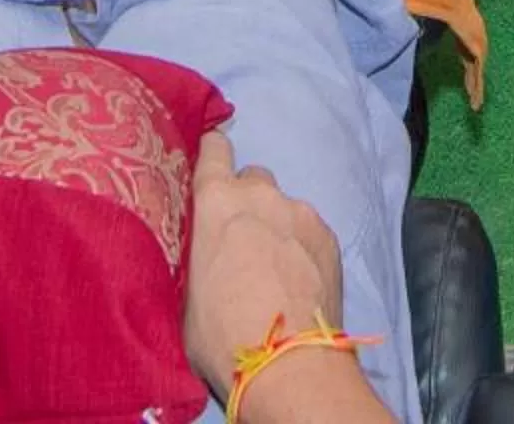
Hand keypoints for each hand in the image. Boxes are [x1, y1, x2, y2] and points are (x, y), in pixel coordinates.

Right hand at [182, 133, 349, 397]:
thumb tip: (198, 247)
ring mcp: (302, 214)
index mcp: (216, 202)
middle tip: (240, 243)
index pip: (214, 149)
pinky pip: (309, 231)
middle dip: (244, 202)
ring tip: (274, 271)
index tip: (210, 174)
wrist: (288, 364)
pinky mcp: (330, 238)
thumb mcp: (183, 293)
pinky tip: (298, 282)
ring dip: (276, 227)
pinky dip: (302, 247)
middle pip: (252, 180)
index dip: (211, 158)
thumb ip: (193, 252)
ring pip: (283, 207)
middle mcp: (261, 195)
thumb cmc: (221, 334)